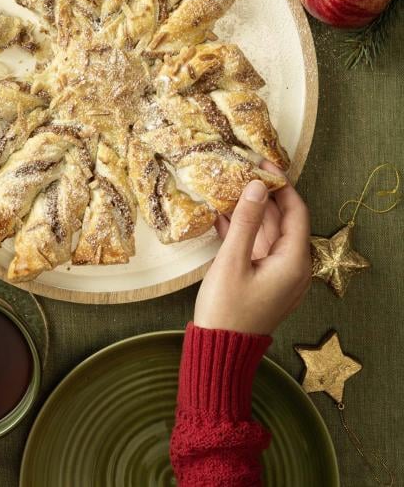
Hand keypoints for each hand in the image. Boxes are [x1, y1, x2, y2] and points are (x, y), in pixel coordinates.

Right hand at [194, 162, 310, 334]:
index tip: (264, 164)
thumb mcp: (233, 261)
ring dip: (250, 214)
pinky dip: (242, 233)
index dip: (282, 185)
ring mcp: (278, 276)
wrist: (219, 352)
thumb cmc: (226, 309)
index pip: (296, 212)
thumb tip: (258, 185)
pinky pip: (257, 249)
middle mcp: (292, 268)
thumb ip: (247, 221)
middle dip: (263, 196)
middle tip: (242, 172)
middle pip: (282, 222)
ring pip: (267, 234)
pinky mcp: (263, 282)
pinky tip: (221, 216)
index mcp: (294, 262)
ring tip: (228, 188)